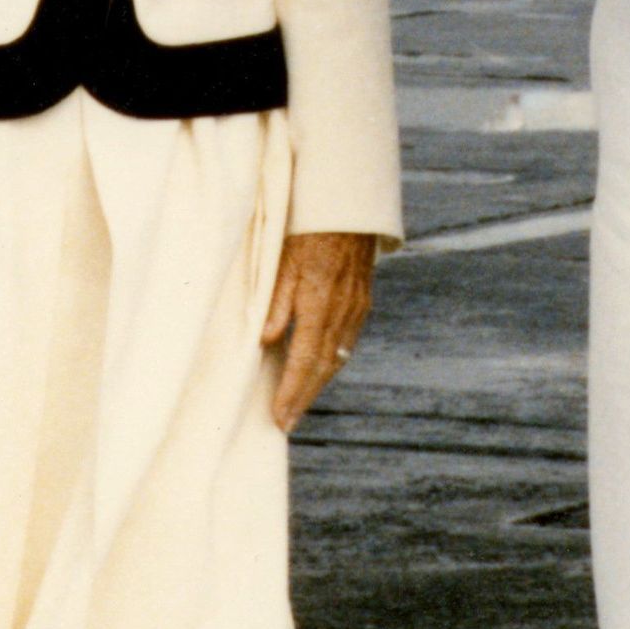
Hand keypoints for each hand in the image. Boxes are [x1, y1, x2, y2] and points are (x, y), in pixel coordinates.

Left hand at [261, 230, 375, 430]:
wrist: (349, 206)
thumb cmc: (308, 229)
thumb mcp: (283, 260)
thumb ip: (276, 302)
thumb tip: (266, 341)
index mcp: (318, 303)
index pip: (303, 360)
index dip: (291, 391)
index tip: (279, 417)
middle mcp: (341, 312)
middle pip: (323, 367)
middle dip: (304, 397)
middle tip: (287, 422)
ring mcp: (356, 308)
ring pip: (337, 357)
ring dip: (318, 384)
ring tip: (300, 403)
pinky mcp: (363, 301)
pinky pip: (348, 341)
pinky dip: (333, 361)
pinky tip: (323, 369)